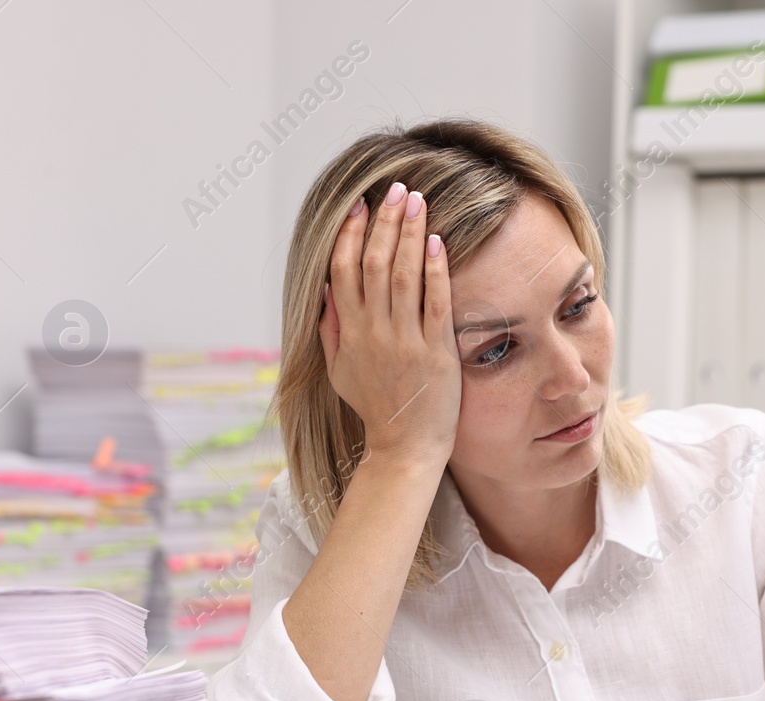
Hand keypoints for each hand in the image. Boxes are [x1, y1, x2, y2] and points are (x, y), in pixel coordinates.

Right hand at [319, 182, 460, 466]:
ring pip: (401, 275)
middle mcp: (373, 331)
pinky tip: (437, 242)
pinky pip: (434, 303)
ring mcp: (404, 340)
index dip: (350, 233)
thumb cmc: (375, 407)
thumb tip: (327, 289)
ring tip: (416, 201)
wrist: (404, 446)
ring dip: (408, 234)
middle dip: (384, 222)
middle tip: (395, 189)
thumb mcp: (340, 370)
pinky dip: (434, 270)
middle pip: (372, 263)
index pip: (343, 270)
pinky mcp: (435, 351)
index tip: (360, 204)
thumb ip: (331, 329)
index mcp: (348, 332)